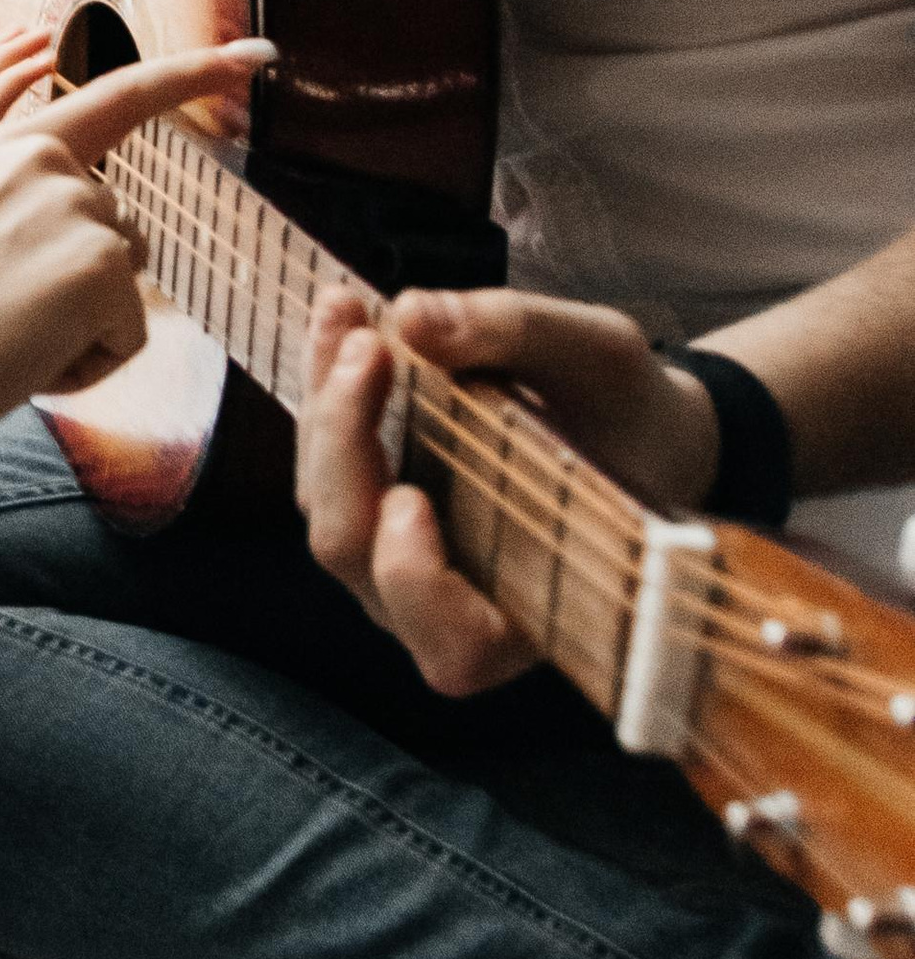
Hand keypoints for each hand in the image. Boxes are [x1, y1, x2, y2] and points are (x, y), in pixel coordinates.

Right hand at [0, 41, 271, 439]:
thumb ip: (33, 218)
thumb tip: (101, 252)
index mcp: (14, 147)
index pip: (121, 97)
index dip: (195, 74)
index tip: (259, 54)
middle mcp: (50, 162)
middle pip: (122, 237)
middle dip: (84, 294)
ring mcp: (79, 208)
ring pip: (125, 289)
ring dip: (83, 331)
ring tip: (6, 340)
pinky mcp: (101, 264)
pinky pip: (129, 338)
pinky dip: (89, 365)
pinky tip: (27, 359)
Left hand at [296, 282, 717, 696]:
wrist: (633, 424)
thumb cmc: (630, 414)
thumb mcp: (601, 359)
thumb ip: (514, 334)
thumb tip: (412, 315)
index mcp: (530, 617)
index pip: (453, 647)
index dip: (416, 585)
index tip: (412, 500)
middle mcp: (447, 608)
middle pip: (353, 550)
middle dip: (345, 441)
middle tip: (371, 345)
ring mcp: (397, 564)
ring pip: (324, 502)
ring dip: (325, 402)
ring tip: (349, 311)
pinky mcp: (372, 511)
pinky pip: (326, 462)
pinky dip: (326, 388)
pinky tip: (342, 317)